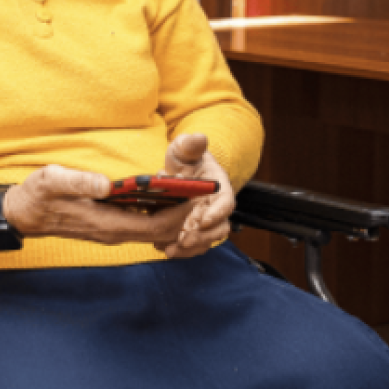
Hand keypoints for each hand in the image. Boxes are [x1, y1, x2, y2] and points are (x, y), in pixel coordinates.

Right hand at [2, 160, 200, 250]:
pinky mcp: (110, 226)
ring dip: (175, 216)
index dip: (180, 215)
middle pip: (162, 233)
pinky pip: (143, 226)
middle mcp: (113, 232)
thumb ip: (77, 180)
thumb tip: (106, 183)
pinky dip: (160, 215)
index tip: (196, 197)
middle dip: (185, 216)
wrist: (22, 215)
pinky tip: (166, 197)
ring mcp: (112, 231)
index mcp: (105, 222)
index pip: (155, 227)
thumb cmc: (36, 196)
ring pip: (155, 232)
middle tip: (202, 193)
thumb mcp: (51, 180)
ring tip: (190, 193)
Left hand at [152, 132, 236, 258]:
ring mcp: (204, 221)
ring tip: (170, 250)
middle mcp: (215, 208)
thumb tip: (198, 138)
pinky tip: (162, 248)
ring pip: (205, 240)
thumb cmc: (186, 159)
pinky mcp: (191, 229)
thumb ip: (191, 145)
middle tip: (183, 240)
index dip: (217, 213)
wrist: (179, 171)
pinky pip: (191, 244)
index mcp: (219, 188)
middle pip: (218, 228)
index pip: (226, 203)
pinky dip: (180, 250)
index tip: (202, 220)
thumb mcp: (185, 149)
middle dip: (201, 237)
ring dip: (190, 248)